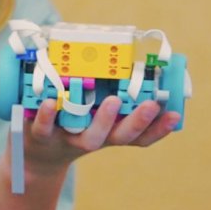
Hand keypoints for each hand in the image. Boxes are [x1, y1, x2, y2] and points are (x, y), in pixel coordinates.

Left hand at [24, 95, 179, 177]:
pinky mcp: (40, 136)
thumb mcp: (90, 111)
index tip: (174, 115)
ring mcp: (68, 138)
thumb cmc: (69, 125)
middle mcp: (94, 138)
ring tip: (112, 101)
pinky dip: (48, 117)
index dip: (158, 128)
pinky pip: (45, 128)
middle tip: (152, 105)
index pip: (140, 135)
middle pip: (120, 136)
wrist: (35, 155)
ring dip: (103, 120)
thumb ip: (107, 89)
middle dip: (138, 121)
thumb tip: (125, 54)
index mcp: (110, 131)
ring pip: (90, 137)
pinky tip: (51, 103)